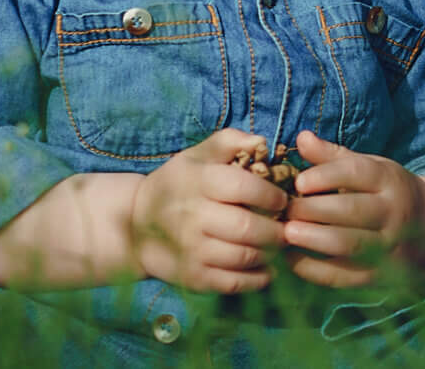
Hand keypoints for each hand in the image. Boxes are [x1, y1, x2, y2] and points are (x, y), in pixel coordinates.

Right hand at [125, 127, 291, 292]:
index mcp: (198, 182)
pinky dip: (257, 279)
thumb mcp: (197, 155)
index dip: (271, 195)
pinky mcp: (193, 278)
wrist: (136, 225)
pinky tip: (268, 270)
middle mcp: (194, 217)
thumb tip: (262, 141)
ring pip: (243, 257)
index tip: (282, 200)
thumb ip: (230, 141)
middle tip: (288, 227)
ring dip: (270, 253)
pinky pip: (233, 283)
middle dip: (277, 229)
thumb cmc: (177, 184)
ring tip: (279, 246)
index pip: (244, 188)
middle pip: (247, 228)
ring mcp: (192, 251)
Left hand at [276, 130, 424, 287]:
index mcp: (388, 180)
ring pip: (349, 244)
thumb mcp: (370, 167)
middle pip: (352, 210)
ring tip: (286, 233)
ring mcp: (387, 245)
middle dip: (313, 210)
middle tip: (284, 210)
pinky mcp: (378, 274)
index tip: (298, 182)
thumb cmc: (386, 191)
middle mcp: (392, 212)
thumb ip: (333, 155)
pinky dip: (315, 270)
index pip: (358, 173)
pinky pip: (344, 275)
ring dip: (314, 240)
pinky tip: (291, 260)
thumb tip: (302, 137)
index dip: (326, 176)